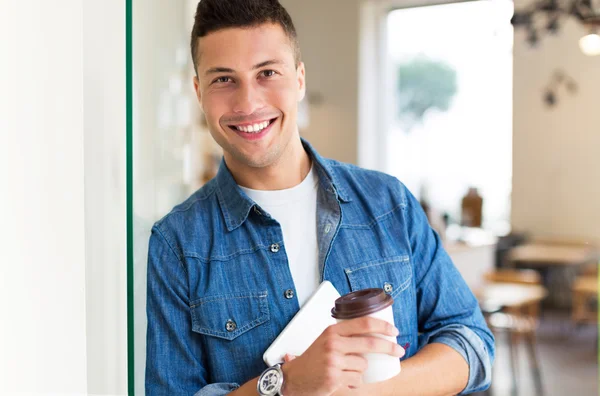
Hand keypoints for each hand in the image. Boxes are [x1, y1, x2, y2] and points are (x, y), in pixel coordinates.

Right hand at [280, 316, 404, 395]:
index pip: (363, 323)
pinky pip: (357, 380)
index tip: (394, 331)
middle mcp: (333, 344)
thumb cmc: (313, 359)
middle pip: (370, 344)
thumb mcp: (327, 340)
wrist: (294, 377)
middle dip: (389, 348)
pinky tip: (342, 380)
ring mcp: (333, 361)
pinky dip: (354, 382)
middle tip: (399, 351)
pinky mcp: (334, 378)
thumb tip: (375, 332)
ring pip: (363, 365)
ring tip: (345, 370)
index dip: (382, 326)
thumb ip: (345, 335)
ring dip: (360, 370)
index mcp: (332, 331)